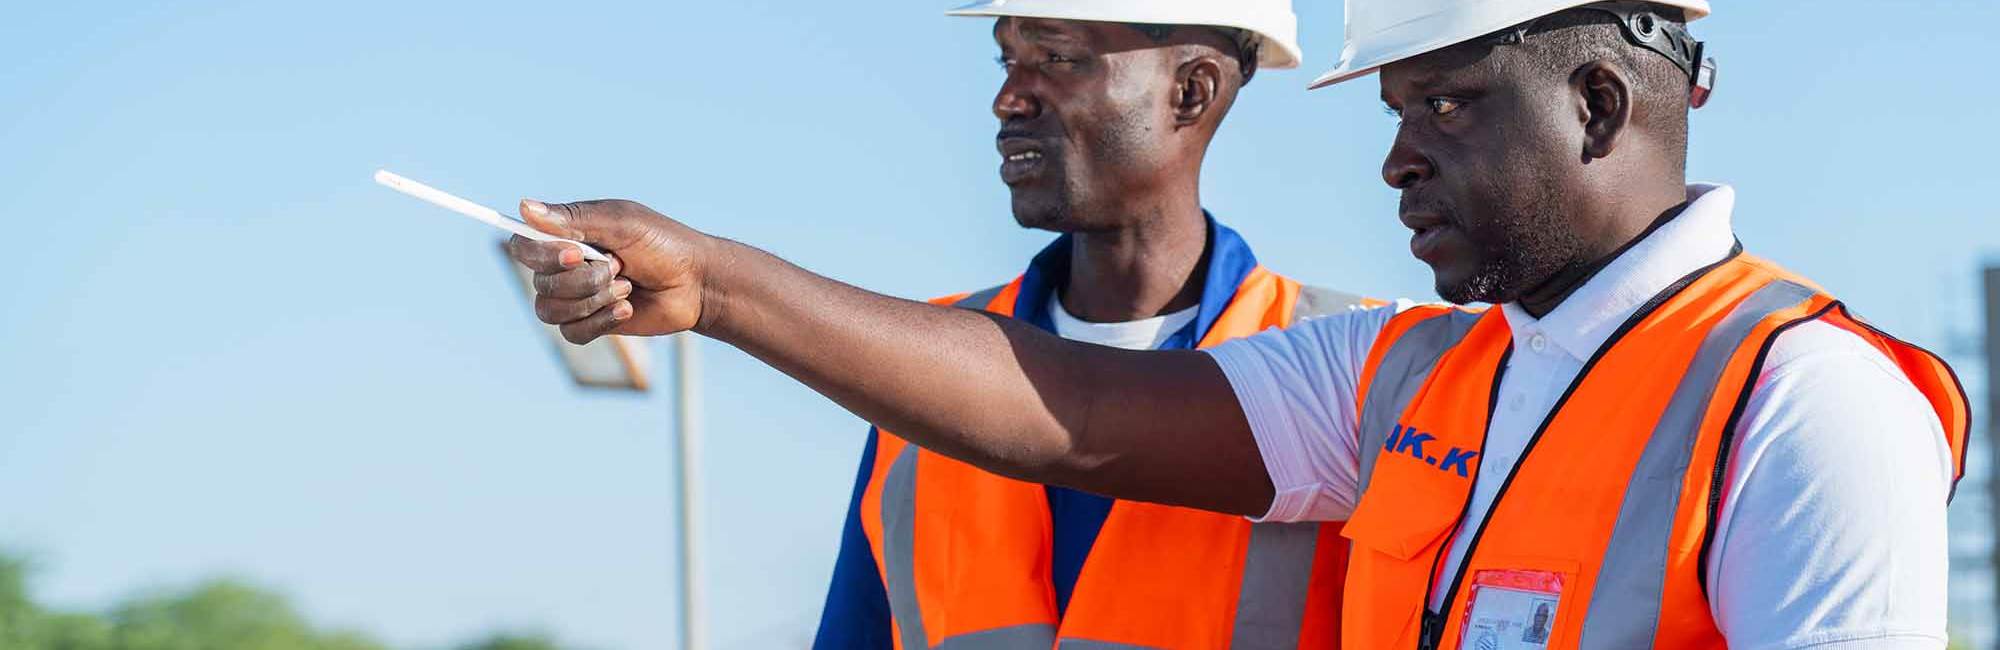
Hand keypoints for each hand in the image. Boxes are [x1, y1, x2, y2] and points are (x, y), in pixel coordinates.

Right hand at [504, 198, 710, 343]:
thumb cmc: (662, 244)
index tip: (576, 254)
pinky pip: (572, 332)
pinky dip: (600, 321)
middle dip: (583, 279)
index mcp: (568, 235)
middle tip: (618, 266)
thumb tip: (524, 207)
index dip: (541, 254)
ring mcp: (577, 297)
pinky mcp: (590, 324)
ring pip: (551, 311)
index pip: (525, 246)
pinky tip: (627, 309)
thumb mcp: (622, 222)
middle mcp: (566, 267)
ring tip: (626, 287)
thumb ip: (574, 218)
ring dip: (592, 300)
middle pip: (540, 282)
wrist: (696, 282)